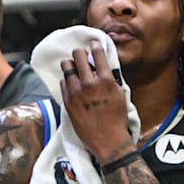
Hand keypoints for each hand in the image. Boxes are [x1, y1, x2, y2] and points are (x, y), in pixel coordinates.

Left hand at [60, 41, 135, 163]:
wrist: (107, 139)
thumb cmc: (117, 118)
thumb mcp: (120, 94)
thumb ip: (110, 79)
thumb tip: (102, 68)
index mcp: (106, 80)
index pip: (97, 54)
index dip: (95, 46)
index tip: (93, 44)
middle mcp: (89, 83)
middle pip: (78, 56)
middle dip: (79, 53)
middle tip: (80, 55)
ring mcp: (76, 92)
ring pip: (66, 67)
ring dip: (70, 65)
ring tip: (73, 67)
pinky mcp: (67, 101)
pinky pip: (63, 83)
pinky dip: (67, 80)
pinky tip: (71, 82)